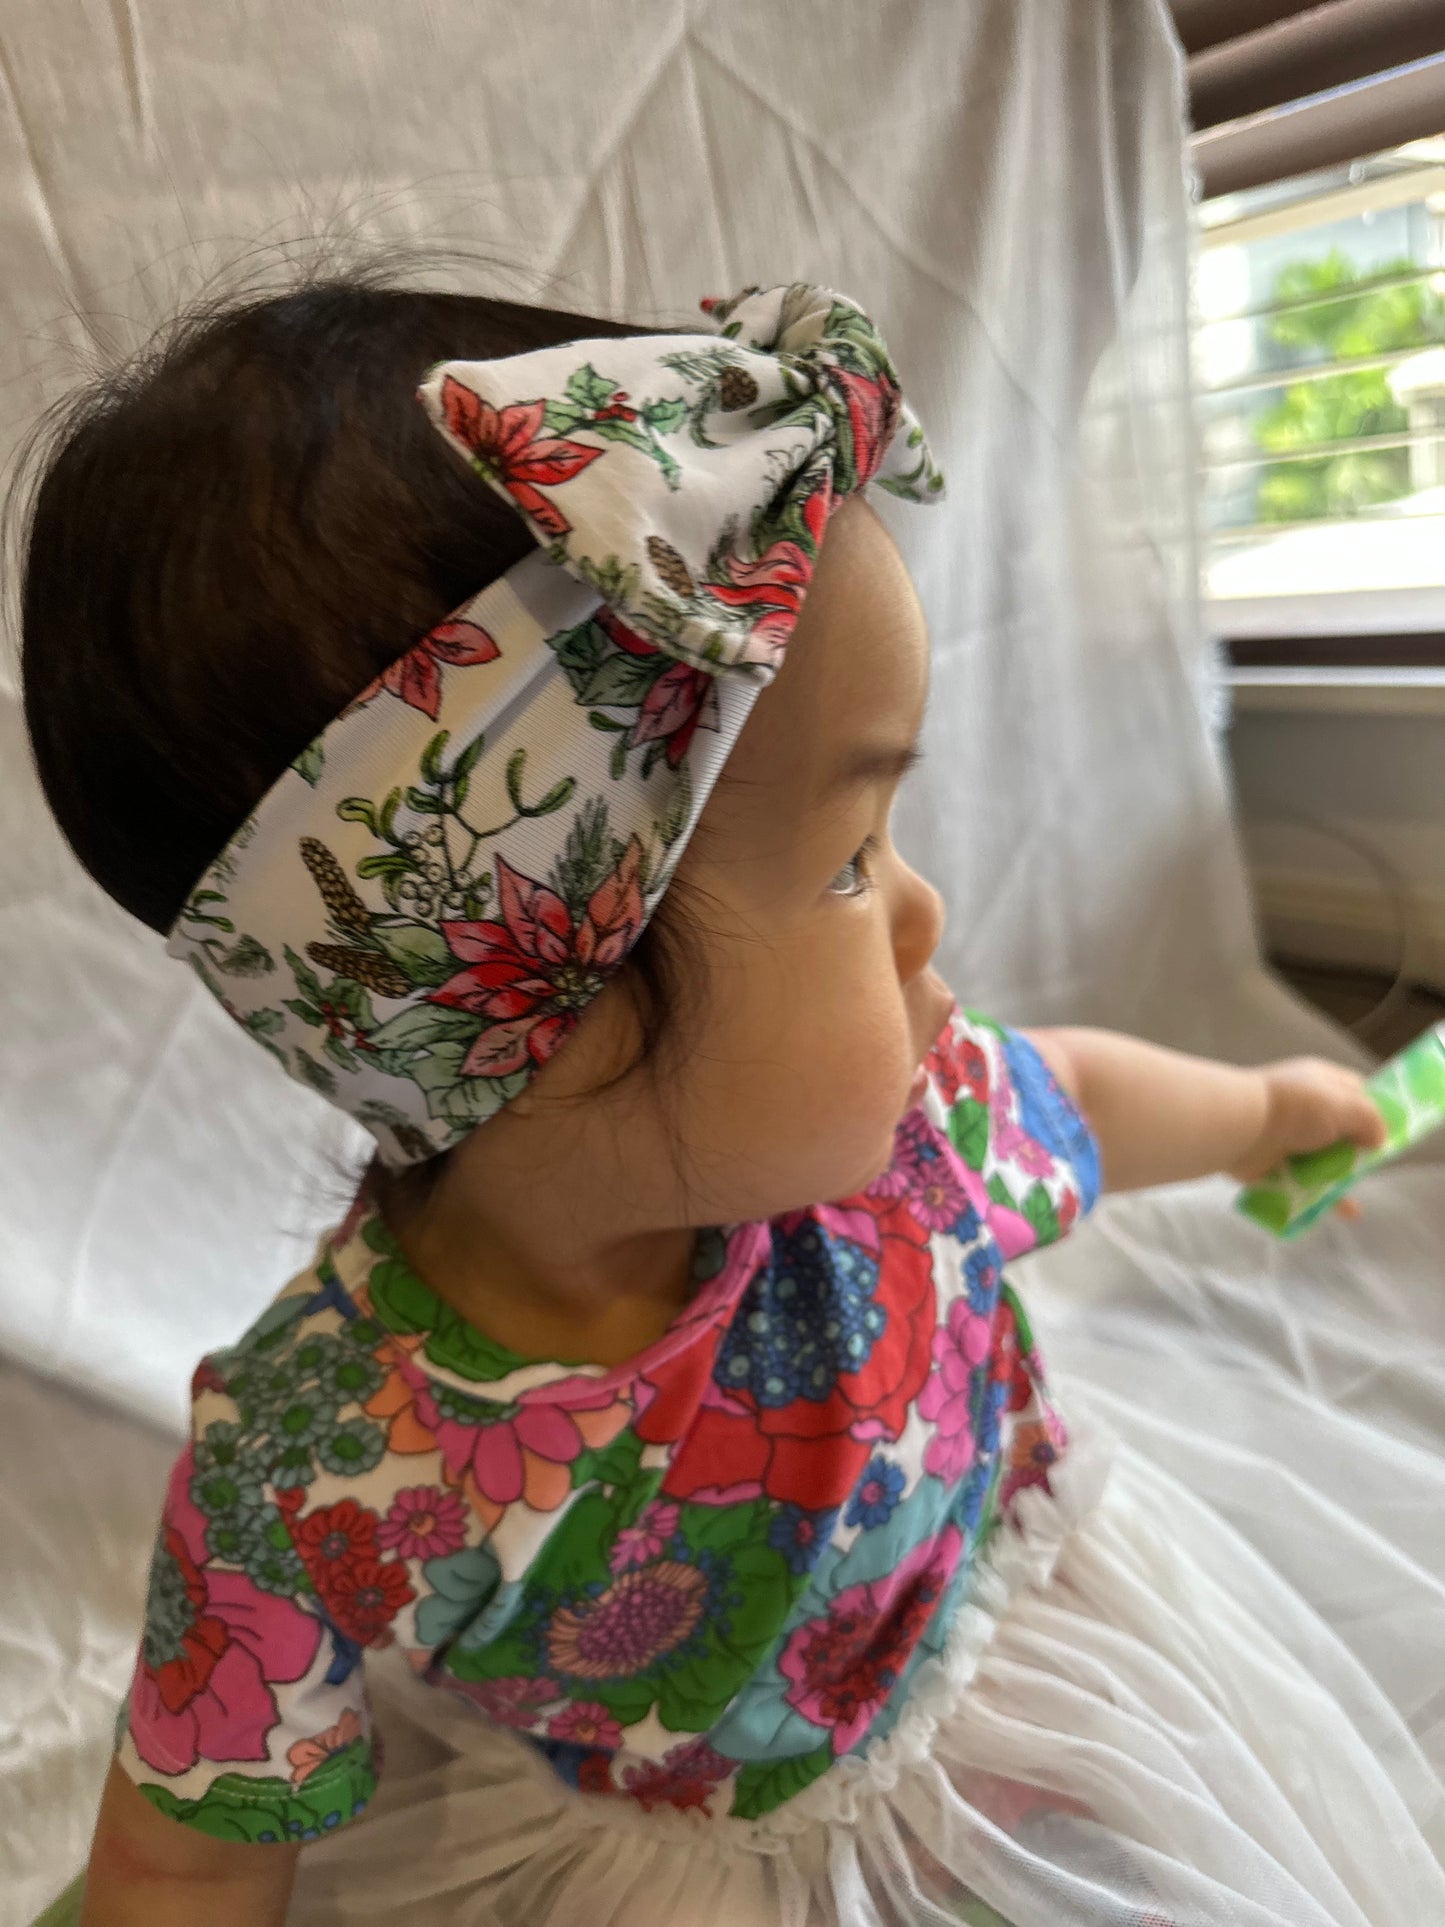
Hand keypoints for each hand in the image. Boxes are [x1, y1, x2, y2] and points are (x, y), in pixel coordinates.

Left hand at [1228, 1057, 1387, 1194]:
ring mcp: (1286, 1138)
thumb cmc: (1296, 1108)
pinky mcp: (1270, 1166)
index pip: (1355, 1094)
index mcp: (1321, 1084)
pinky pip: (1297, 1185)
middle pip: (1339, 1134)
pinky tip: (1329, 1212)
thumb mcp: (1345, 1104)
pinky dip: (1312, 1198)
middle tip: (1366, 1172)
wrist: (1240, 1127)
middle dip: (1354, 1156)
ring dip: (1335, 1184)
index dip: (1373, 1114)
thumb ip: (1369, 1120)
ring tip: (1349, 1207)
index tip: (1389, 1137)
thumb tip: (1378, 1139)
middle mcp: (1304, 1110)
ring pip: (1319, 1164)